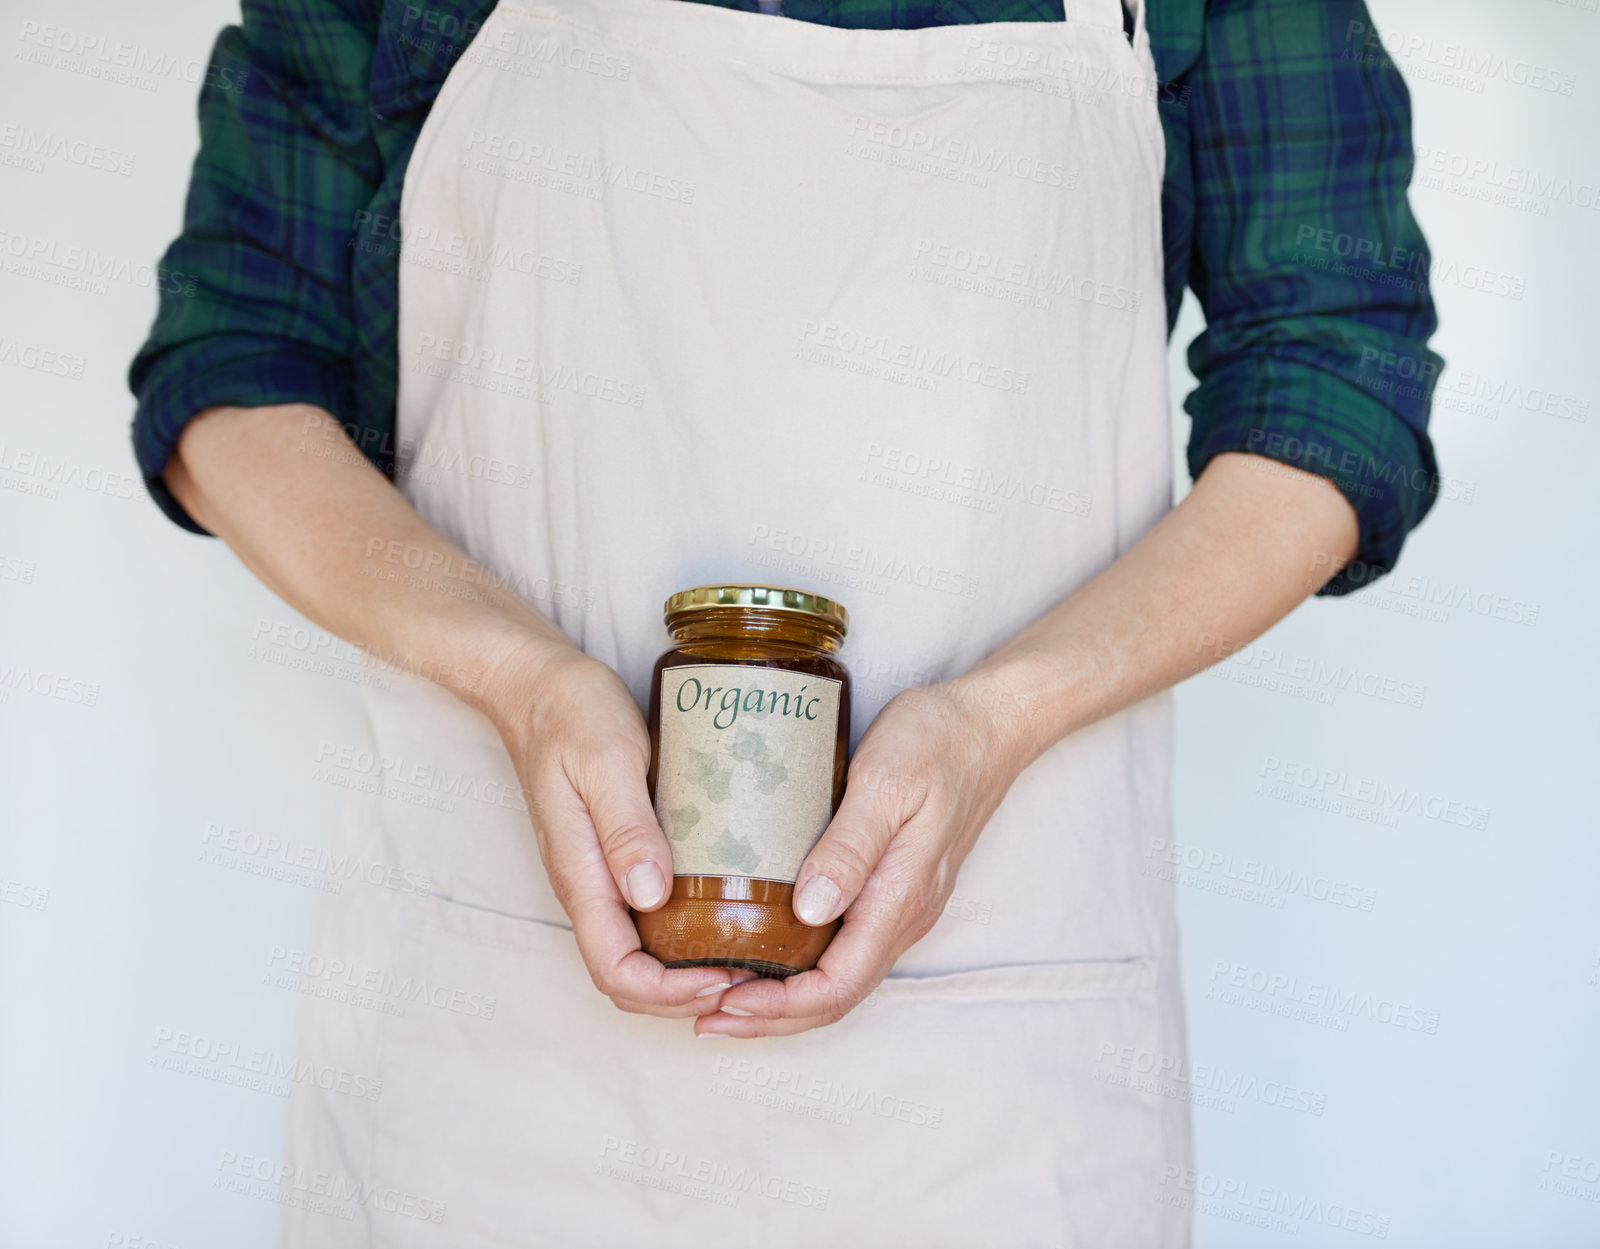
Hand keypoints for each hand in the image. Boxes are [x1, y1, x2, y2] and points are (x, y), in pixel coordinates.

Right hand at [488, 639, 743, 1015]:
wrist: (535, 683)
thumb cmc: (569, 712)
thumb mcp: (606, 759)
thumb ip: (626, 826)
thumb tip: (651, 896)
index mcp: (581, 874)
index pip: (616, 972)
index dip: (670, 993)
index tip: (725, 977)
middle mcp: (588, 886)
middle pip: (627, 980)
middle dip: (685, 997)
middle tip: (751, 979)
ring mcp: (599, 874)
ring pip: (637, 953)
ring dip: (686, 973)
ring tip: (746, 958)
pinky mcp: (615, 855)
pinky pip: (644, 918)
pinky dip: (682, 936)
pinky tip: (726, 915)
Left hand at [697, 675, 1030, 1036]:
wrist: (989, 722)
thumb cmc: (937, 742)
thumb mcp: (886, 784)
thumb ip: (850, 848)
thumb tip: (809, 912)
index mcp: (900, 898)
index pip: (837, 986)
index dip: (778, 1007)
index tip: (723, 1003)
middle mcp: (904, 914)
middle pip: (836, 996)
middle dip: (770, 1017)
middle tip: (706, 1018)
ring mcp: (902, 902)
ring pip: (841, 975)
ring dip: (783, 996)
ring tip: (723, 990)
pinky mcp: (894, 885)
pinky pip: (846, 945)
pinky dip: (801, 963)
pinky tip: (766, 945)